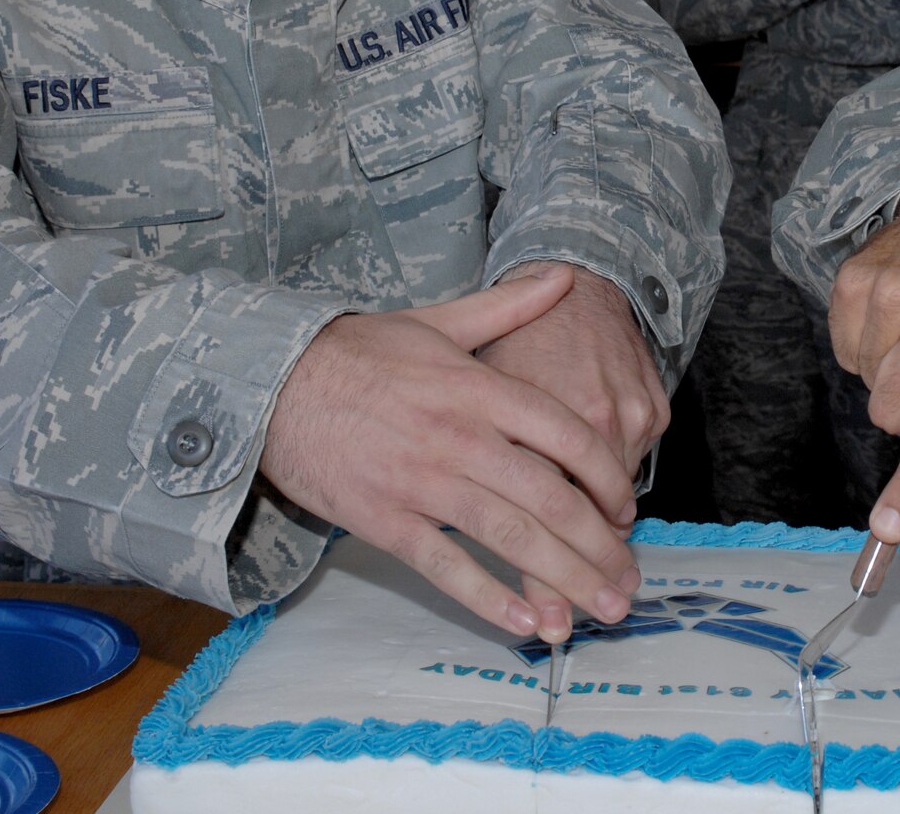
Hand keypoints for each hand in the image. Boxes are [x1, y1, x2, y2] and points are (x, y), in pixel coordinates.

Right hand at [260, 269, 641, 638]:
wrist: (269, 382)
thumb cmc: (356, 352)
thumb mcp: (437, 320)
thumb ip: (507, 307)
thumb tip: (565, 275)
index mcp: (479, 388)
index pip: (567, 435)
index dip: (607, 478)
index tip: (626, 508)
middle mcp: (460, 436)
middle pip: (550, 498)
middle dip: (599, 547)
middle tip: (629, 583)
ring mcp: (422, 481)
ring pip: (509, 538)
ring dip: (562, 579)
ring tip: (600, 609)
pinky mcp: (382, 519)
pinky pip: (444, 566)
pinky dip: (487, 597)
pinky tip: (525, 624)